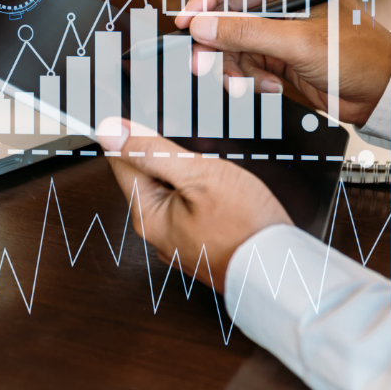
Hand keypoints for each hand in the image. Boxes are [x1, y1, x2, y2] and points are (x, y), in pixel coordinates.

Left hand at [98, 119, 290, 292]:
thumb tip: (110, 132)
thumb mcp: (198, 175)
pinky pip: (193, 208)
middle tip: (200, 154)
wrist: (280, 269)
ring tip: (218, 176)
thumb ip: (152, 152)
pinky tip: (226, 193)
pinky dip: (205, 193)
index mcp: (148, 216)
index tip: (153, 121)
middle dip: (171, 157)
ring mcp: (180, 241)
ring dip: (191, 174)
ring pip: (175, 191)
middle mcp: (158, 233)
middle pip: (151, 177)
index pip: (123, 163)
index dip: (137, 136)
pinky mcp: (201, 243)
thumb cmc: (245, 226)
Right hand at [183, 0, 390, 127]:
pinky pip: (242, 59)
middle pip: (225, 9)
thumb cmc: (357, 57)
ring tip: (247, 85)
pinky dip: (248, 76)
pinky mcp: (275, 48)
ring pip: (229, 39)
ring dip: (233, 66)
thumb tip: (200, 26)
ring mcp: (276, 23)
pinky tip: (270, 87)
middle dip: (216, 41)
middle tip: (202, 64)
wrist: (381, 93)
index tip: (187, 22)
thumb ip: (245, 33)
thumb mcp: (298, 44)